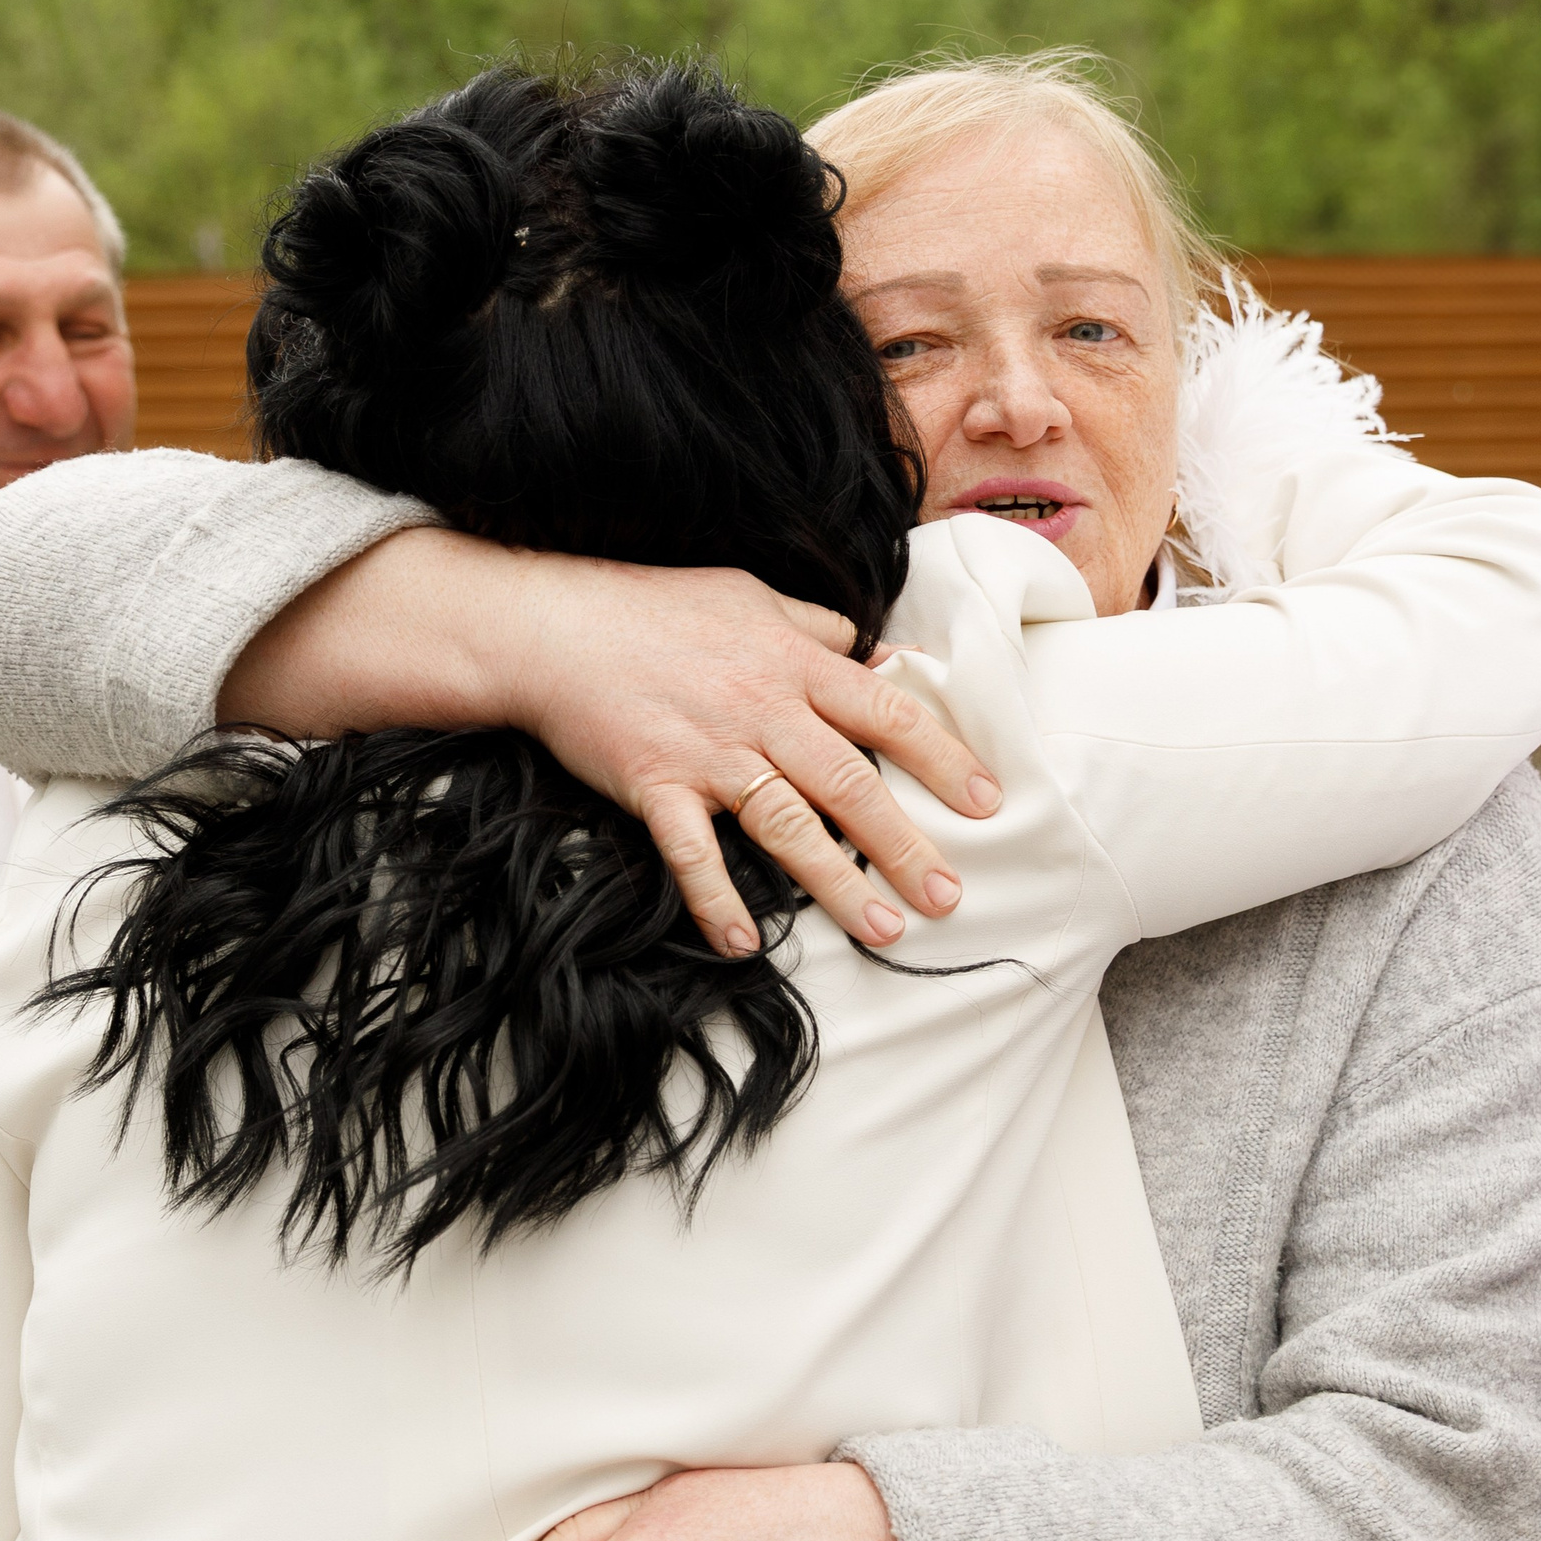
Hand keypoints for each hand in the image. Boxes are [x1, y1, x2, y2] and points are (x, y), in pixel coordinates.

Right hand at [226, 531, 1001, 956]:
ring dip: (839, 884)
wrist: (554, 625)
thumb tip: (882, 657)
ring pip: (788, 826)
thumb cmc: (654, 608)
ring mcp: (708, 753)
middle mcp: (762, 711)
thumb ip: (819, 630)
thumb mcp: (751, 596)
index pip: (888, 711)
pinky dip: (715, 900)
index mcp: (793, 662)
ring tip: (885, 930)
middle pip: (852, 783)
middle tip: (953, 897)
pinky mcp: (654, 785)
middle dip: (908, 846)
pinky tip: (742, 944)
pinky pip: (692, 853)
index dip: (943, 757)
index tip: (986, 801)